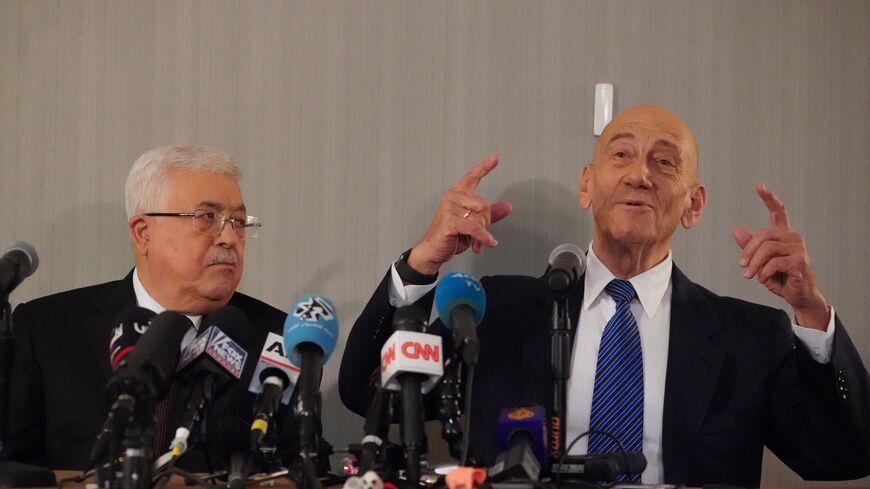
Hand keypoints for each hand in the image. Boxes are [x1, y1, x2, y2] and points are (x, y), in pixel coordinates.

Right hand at [407, 155, 512, 274]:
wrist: (433, 251)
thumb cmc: (450, 237)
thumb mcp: (473, 225)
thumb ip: (489, 215)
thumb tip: (507, 206)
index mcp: (457, 195)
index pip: (472, 177)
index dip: (485, 167)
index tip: (496, 158)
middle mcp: (452, 198)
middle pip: (485, 205)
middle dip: (486, 224)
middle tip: (479, 235)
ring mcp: (449, 208)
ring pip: (480, 218)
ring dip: (482, 234)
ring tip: (475, 242)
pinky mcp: (449, 221)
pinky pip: (475, 227)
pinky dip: (483, 237)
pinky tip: (486, 243)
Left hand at [732, 183, 828, 329]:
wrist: (799, 296)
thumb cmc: (781, 277)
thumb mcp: (761, 262)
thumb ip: (750, 246)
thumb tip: (737, 229)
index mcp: (784, 234)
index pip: (778, 211)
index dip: (769, 198)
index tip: (759, 185)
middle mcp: (793, 237)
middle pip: (763, 234)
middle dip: (748, 251)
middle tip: (742, 267)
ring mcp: (799, 248)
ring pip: (767, 249)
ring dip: (754, 264)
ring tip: (750, 276)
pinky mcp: (800, 261)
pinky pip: (774, 262)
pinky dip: (764, 272)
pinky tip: (764, 279)